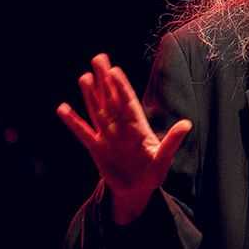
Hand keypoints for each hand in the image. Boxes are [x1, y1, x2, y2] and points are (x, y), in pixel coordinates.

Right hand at [57, 53, 191, 223]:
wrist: (136, 191)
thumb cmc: (153, 173)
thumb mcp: (163, 159)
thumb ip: (172, 141)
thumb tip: (187, 124)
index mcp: (137, 127)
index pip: (128, 102)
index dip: (121, 87)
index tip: (115, 70)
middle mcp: (120, 127)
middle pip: (111, 99)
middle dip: (105, 80)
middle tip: (99, 58)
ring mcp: (107, 135)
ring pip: (97, 110)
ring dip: (90, 94)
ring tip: (85, 76)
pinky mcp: (96, 148)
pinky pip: (82, 132)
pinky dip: (72, 121)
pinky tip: (62, 108)